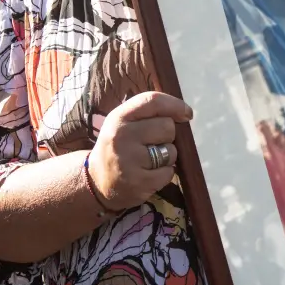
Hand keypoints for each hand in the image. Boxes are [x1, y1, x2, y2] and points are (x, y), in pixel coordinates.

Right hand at [87, 91, 193, 211]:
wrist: (97, 182)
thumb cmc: (119, 147)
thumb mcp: (124, 124)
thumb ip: (149, 114)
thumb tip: (186, 113)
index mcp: (119, 117)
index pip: (152, 101)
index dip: (175, 105)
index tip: (187, 114)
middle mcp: (121, 136)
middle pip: (167, 127)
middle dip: (167, 136)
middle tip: (153, 145)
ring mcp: (128, 160)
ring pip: (170, 151)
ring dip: (167, 157)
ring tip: (148, 162)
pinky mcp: (138, 182)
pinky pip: (168, 173)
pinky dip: (164, 174)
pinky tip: (148, 175)